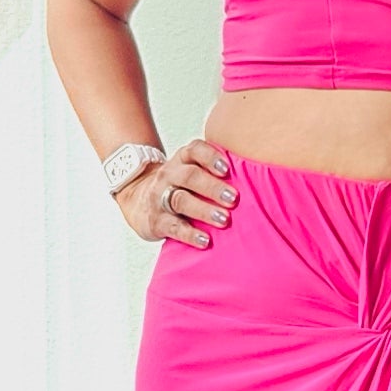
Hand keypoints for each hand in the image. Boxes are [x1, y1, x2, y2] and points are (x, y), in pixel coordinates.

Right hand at [119, 137, 236, 247]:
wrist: (135, 199)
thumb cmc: (177, 185)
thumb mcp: (189, 170)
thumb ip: (213, 170)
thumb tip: (256, 178)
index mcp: (181, 159)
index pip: (194, 150)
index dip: (210, 157)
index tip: (227, 168)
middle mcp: (169, 175)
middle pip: (190, 176)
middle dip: (212, 187)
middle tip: (234, 198)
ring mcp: (159, 197)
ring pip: (181, 200)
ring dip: (204, 210)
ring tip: (224, 220)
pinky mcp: (156, 220)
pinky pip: (173, 226)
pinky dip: (190, 234)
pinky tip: (205, 241)